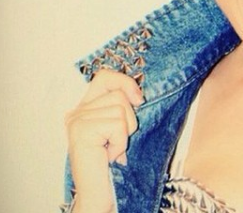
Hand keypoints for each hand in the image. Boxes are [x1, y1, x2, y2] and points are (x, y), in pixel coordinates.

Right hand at [65, 70, 143, 212]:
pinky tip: (109, 156)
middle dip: (129, 119)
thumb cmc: (113, 163)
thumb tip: (138, 93)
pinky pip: (117, 124)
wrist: (99, 193)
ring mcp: (76, 121)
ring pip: (120, 108)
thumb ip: (122, 107)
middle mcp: (76, 112)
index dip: (124, 82)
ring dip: (125, 133)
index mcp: (85, 108)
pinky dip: (120, 142)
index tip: (138, 100)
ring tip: (112, 149)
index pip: (105, 76)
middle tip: (117, 141)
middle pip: (118, 93)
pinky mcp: (81, 131)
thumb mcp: (120, 128)